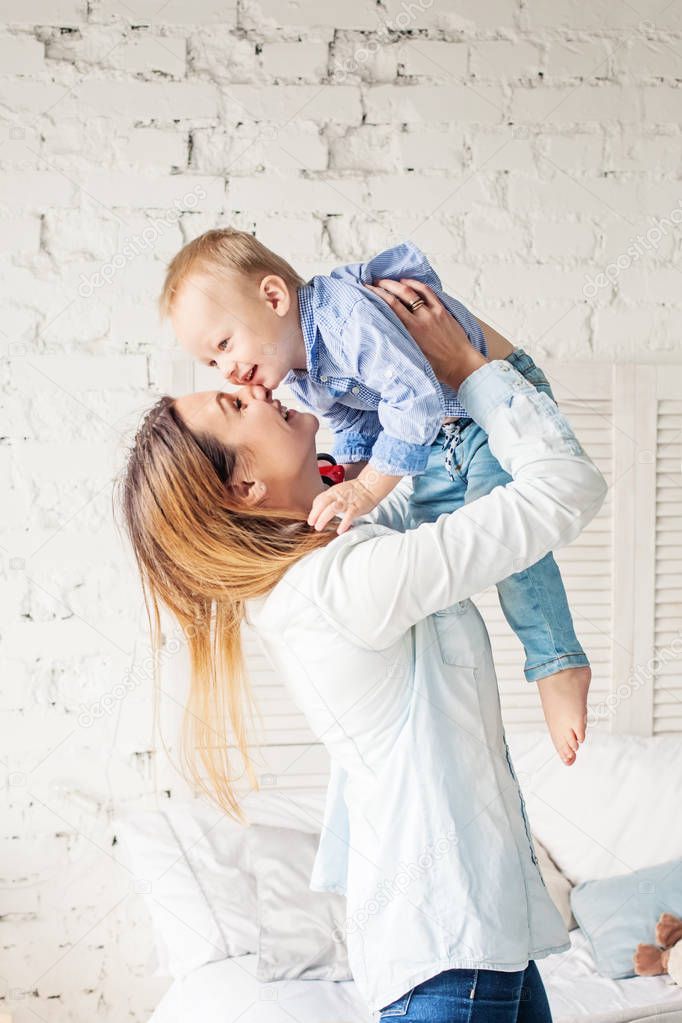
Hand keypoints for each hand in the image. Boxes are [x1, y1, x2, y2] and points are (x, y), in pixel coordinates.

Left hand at [307, 478, 379, 534]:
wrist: (370, 486)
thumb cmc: (355, 491)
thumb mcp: (339, 491)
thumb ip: (331, 499)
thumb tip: (322, 509)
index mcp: (333, 491)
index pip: (319, 499)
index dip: (313, 510)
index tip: (311, 519)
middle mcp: (338, 495)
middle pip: (323, 503)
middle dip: (315, 514)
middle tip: (312, 524)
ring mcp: (347, 501)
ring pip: (332, 508)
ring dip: (324, 518)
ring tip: (319, 527)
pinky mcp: (356, 507)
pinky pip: (349, 515)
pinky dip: (344, 523)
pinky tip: (339, 530)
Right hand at [365, 277, 486, 388]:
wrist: (461, 365)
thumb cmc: (438, 366)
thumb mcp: (413, 355)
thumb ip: (401, 341)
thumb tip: (387, 331)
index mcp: (411, 331)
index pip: (390, 306)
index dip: (377, 295)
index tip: (368, 290)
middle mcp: (421, 318)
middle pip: (400, 294)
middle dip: (385, 286)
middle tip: (375, 283)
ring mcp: (433, 312)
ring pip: (413, 290)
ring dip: (399, 283)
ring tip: (390, 282)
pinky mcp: (442, 311)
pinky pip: (428, 292)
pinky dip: (417, 285)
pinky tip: (409, 283)